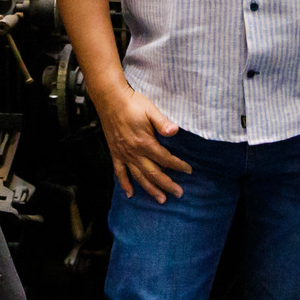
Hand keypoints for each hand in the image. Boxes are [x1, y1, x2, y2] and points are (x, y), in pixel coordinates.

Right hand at [92, 85, 187, 202]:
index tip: (188, 170)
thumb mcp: (151, 110)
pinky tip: (130, 194)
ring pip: (138, 177)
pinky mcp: (115, 153)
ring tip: (161, 199)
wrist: (110, 99)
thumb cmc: (133, 103)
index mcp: (145, 142)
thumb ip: (163, 123)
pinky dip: (124, 184)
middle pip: (153, 173)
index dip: (178, 165)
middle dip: (167, 184)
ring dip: (150, 189)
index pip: (165, 159)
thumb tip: (175, 131)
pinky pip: (120, 172)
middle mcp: (134, 152)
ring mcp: (124, 154)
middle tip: (179, 193)